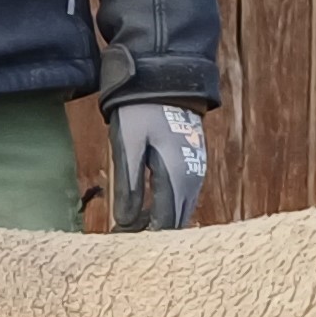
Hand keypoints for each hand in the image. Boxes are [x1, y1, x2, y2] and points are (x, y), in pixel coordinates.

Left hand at [109, 102, 209, 231]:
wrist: (165, 77)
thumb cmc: (141, 109)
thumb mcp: (128, 145)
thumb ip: (128, 186)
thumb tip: (125, 223)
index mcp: (176, 177)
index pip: (163, 224)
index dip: (141, 237)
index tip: (118, 238)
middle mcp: (193, 179)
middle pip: (175, 223)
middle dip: (150, 233)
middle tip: (122, 235)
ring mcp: (197, 172)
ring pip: (181, 211)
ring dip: (159, 220)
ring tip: (131, 222)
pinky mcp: (194, 165)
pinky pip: (183, 197)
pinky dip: (166, 206)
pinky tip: (147, 206)